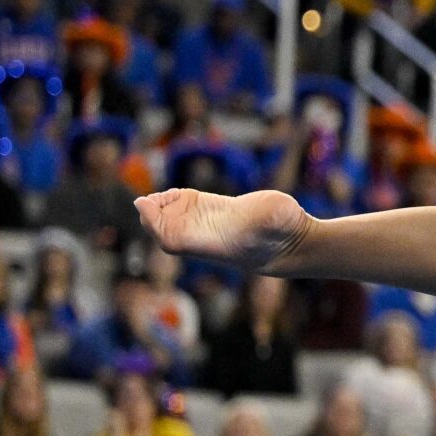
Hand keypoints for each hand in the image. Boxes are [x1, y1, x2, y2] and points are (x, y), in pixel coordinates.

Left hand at [137, 187, 313, 273]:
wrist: (292, 241)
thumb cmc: (285, 232)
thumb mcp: (278, 220)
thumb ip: (271, 216)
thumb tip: (273, 211)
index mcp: (211, 241)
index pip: (170, 239)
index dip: (153, 223)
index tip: (143, 204)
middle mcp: (203, 236)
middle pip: (162, 230)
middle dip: (150, 215)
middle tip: (145, 199)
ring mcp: (205, 223)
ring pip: (168, 219)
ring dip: (159, 206)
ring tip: (165, 195)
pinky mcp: (211, 211)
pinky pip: (181, 208)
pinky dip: (171, 199)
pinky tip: (175, 194)